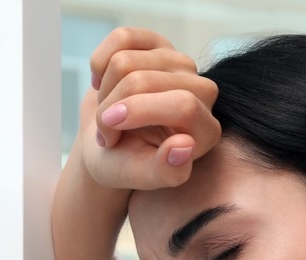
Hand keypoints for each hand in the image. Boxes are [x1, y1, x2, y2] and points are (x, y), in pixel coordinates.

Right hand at [81, 27, 221, 190]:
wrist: (107, 140)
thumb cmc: (124, 162)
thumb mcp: (139, 175)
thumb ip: (165, 171)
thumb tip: (184, 146)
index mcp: (205, 131)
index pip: (183, 106)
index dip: (138, 113)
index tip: (109, 134)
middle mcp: (202, 93)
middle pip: (145, 82)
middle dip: (111, 107)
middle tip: (106, 132)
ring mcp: (181, 63)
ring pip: (125, 62)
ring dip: (105, 91)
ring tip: (109, 111)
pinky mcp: (158, 43)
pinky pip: (121, 38)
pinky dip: (100, 63)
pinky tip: (104, 84)